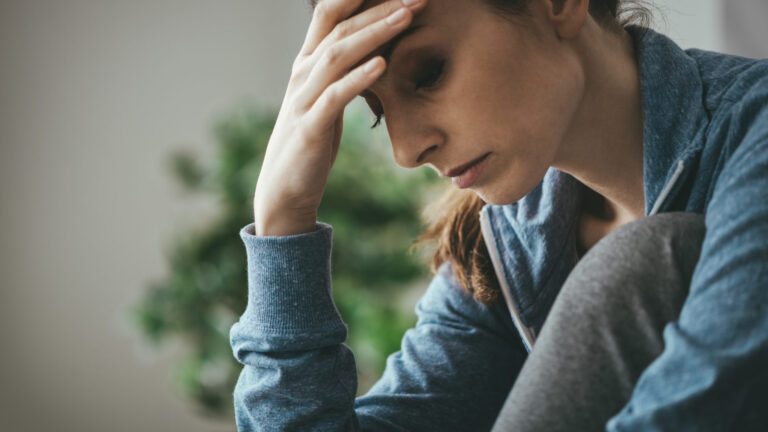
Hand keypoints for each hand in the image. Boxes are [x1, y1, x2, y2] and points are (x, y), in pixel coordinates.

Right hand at [253, 0, 426, 235]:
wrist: (285, 188)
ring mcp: (303, 98)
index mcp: (308, 62)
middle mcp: (302, 73)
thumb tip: (377, 48)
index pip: (331, 12)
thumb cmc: (313, 139)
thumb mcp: (329, 97)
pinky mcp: (310, 127)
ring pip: (337, 55)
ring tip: (407, 16)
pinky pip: (334, 97)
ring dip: (374, 33)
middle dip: (379, 7)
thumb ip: (346, 70)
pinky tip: (382, 64)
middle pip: (339, 26)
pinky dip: (358, 78)